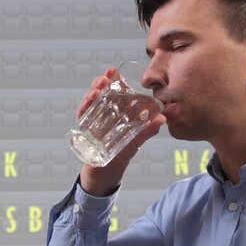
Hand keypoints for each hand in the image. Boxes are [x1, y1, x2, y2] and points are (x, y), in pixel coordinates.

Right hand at [77, 67, 166, 196]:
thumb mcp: (136, 142)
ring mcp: (92, 121)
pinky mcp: (84, 131)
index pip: (114, 92)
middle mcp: (103, 114)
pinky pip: (82, 117)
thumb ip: (147, 131)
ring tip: (98, 89)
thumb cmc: (121, 155)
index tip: (114, 71)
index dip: (114, 80)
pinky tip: (89, 101)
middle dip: (101, 83)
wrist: (105, 175)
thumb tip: (163, 118)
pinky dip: (85, 108)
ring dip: (92, 93)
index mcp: (116, 112)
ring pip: (90, 102)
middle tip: (105, 79)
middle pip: (100, 93)